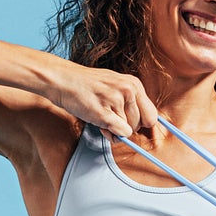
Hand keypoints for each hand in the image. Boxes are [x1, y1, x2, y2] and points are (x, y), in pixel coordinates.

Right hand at [38, 58, 159, 142]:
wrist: (63, 80)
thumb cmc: (88, 85)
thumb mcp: (115, 85)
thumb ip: (130, 101)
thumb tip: (145, 124)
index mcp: (134, 84)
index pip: (152, 115)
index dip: (141, 123)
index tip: (131, 123)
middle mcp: (128, 90)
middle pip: (141, 125)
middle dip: (127, 127)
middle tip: (111, 118)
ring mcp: (116, 101)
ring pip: (129, 131)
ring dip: (115, 130)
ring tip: (102, 117)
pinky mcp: (104, 113)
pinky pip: (119, 134)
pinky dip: (111, 135)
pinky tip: (100, 125)